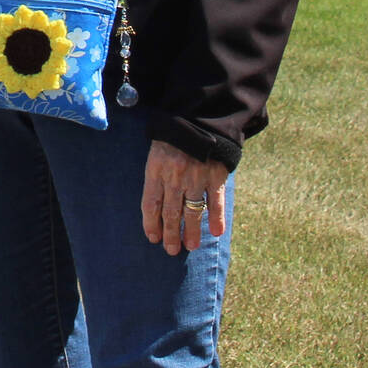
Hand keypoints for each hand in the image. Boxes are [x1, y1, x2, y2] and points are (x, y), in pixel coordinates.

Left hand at [140, 141, 228, 255]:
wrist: (197, 117)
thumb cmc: (172, 137)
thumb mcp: (156, 153)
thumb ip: (157, 177)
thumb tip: (156, 206)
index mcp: (156, 169)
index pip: (150, 203)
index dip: (151, 223)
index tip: (153, 238)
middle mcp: (174, 176)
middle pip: (171, 212)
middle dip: (171, 234)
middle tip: (171, 250)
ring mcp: (196, 177)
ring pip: (192, 211)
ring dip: (191, 231)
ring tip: (191, 246)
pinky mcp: (215, 175)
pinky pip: (216, 201)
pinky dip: (217, 218)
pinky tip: (216, 232)